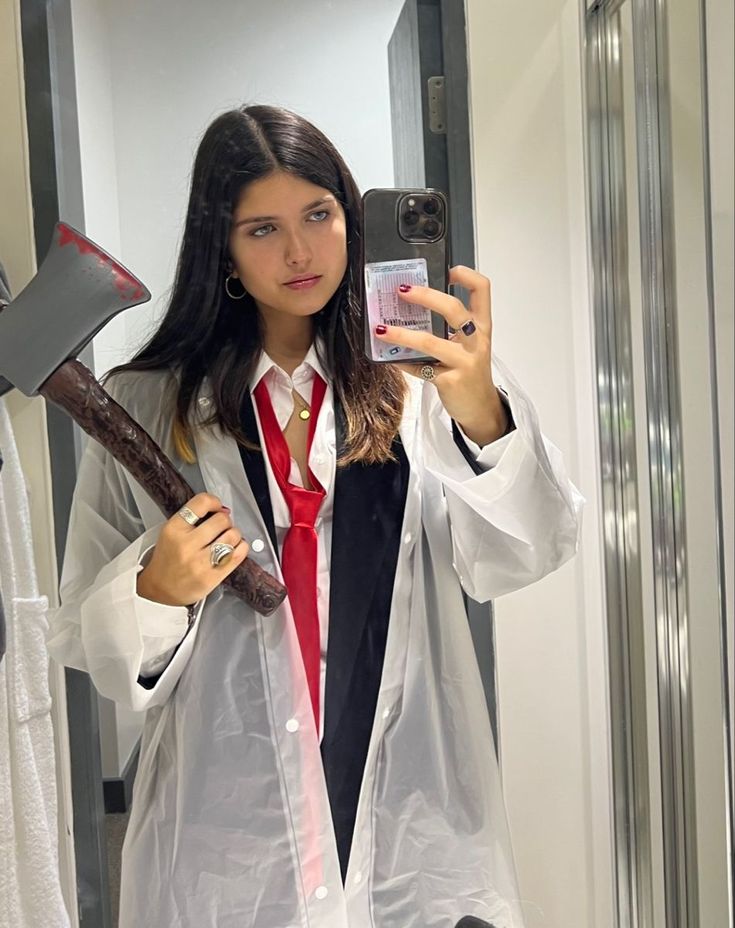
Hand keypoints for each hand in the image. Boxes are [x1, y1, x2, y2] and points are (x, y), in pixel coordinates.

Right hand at [137, 493, 249, 606]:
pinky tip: (234, 549)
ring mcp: (200, 562)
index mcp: (174, 530)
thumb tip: (222, 510)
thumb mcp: (171, 533)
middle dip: (225, 521)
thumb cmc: (168, 561)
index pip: (201, 503)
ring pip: (233, 536)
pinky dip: (241, 548)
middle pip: (222, 519)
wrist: (160, 591)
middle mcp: (187, 545)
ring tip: (227, 539)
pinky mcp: (212, 577)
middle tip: (221, 527)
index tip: (217, 507)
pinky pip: (238, 555)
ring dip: (234, 535)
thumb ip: (193, 518)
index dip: (214, 502)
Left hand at [374, 266, 508, 445]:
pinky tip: (390, 358)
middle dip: (425, 296)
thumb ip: (449, 328)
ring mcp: (464, 362)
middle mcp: (476, 341)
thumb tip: (411, 309)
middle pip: (454, 309)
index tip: (447, 269)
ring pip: (430, 341)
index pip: (482, 290)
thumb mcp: (467, 346)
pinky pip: (420, 368)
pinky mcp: (450, 381)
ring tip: (382, 328)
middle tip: (401, 291)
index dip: (465, 275)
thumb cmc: (470, 373)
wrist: (481, 409)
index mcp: (481, 326)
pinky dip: (402, 362)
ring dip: (402, 333)